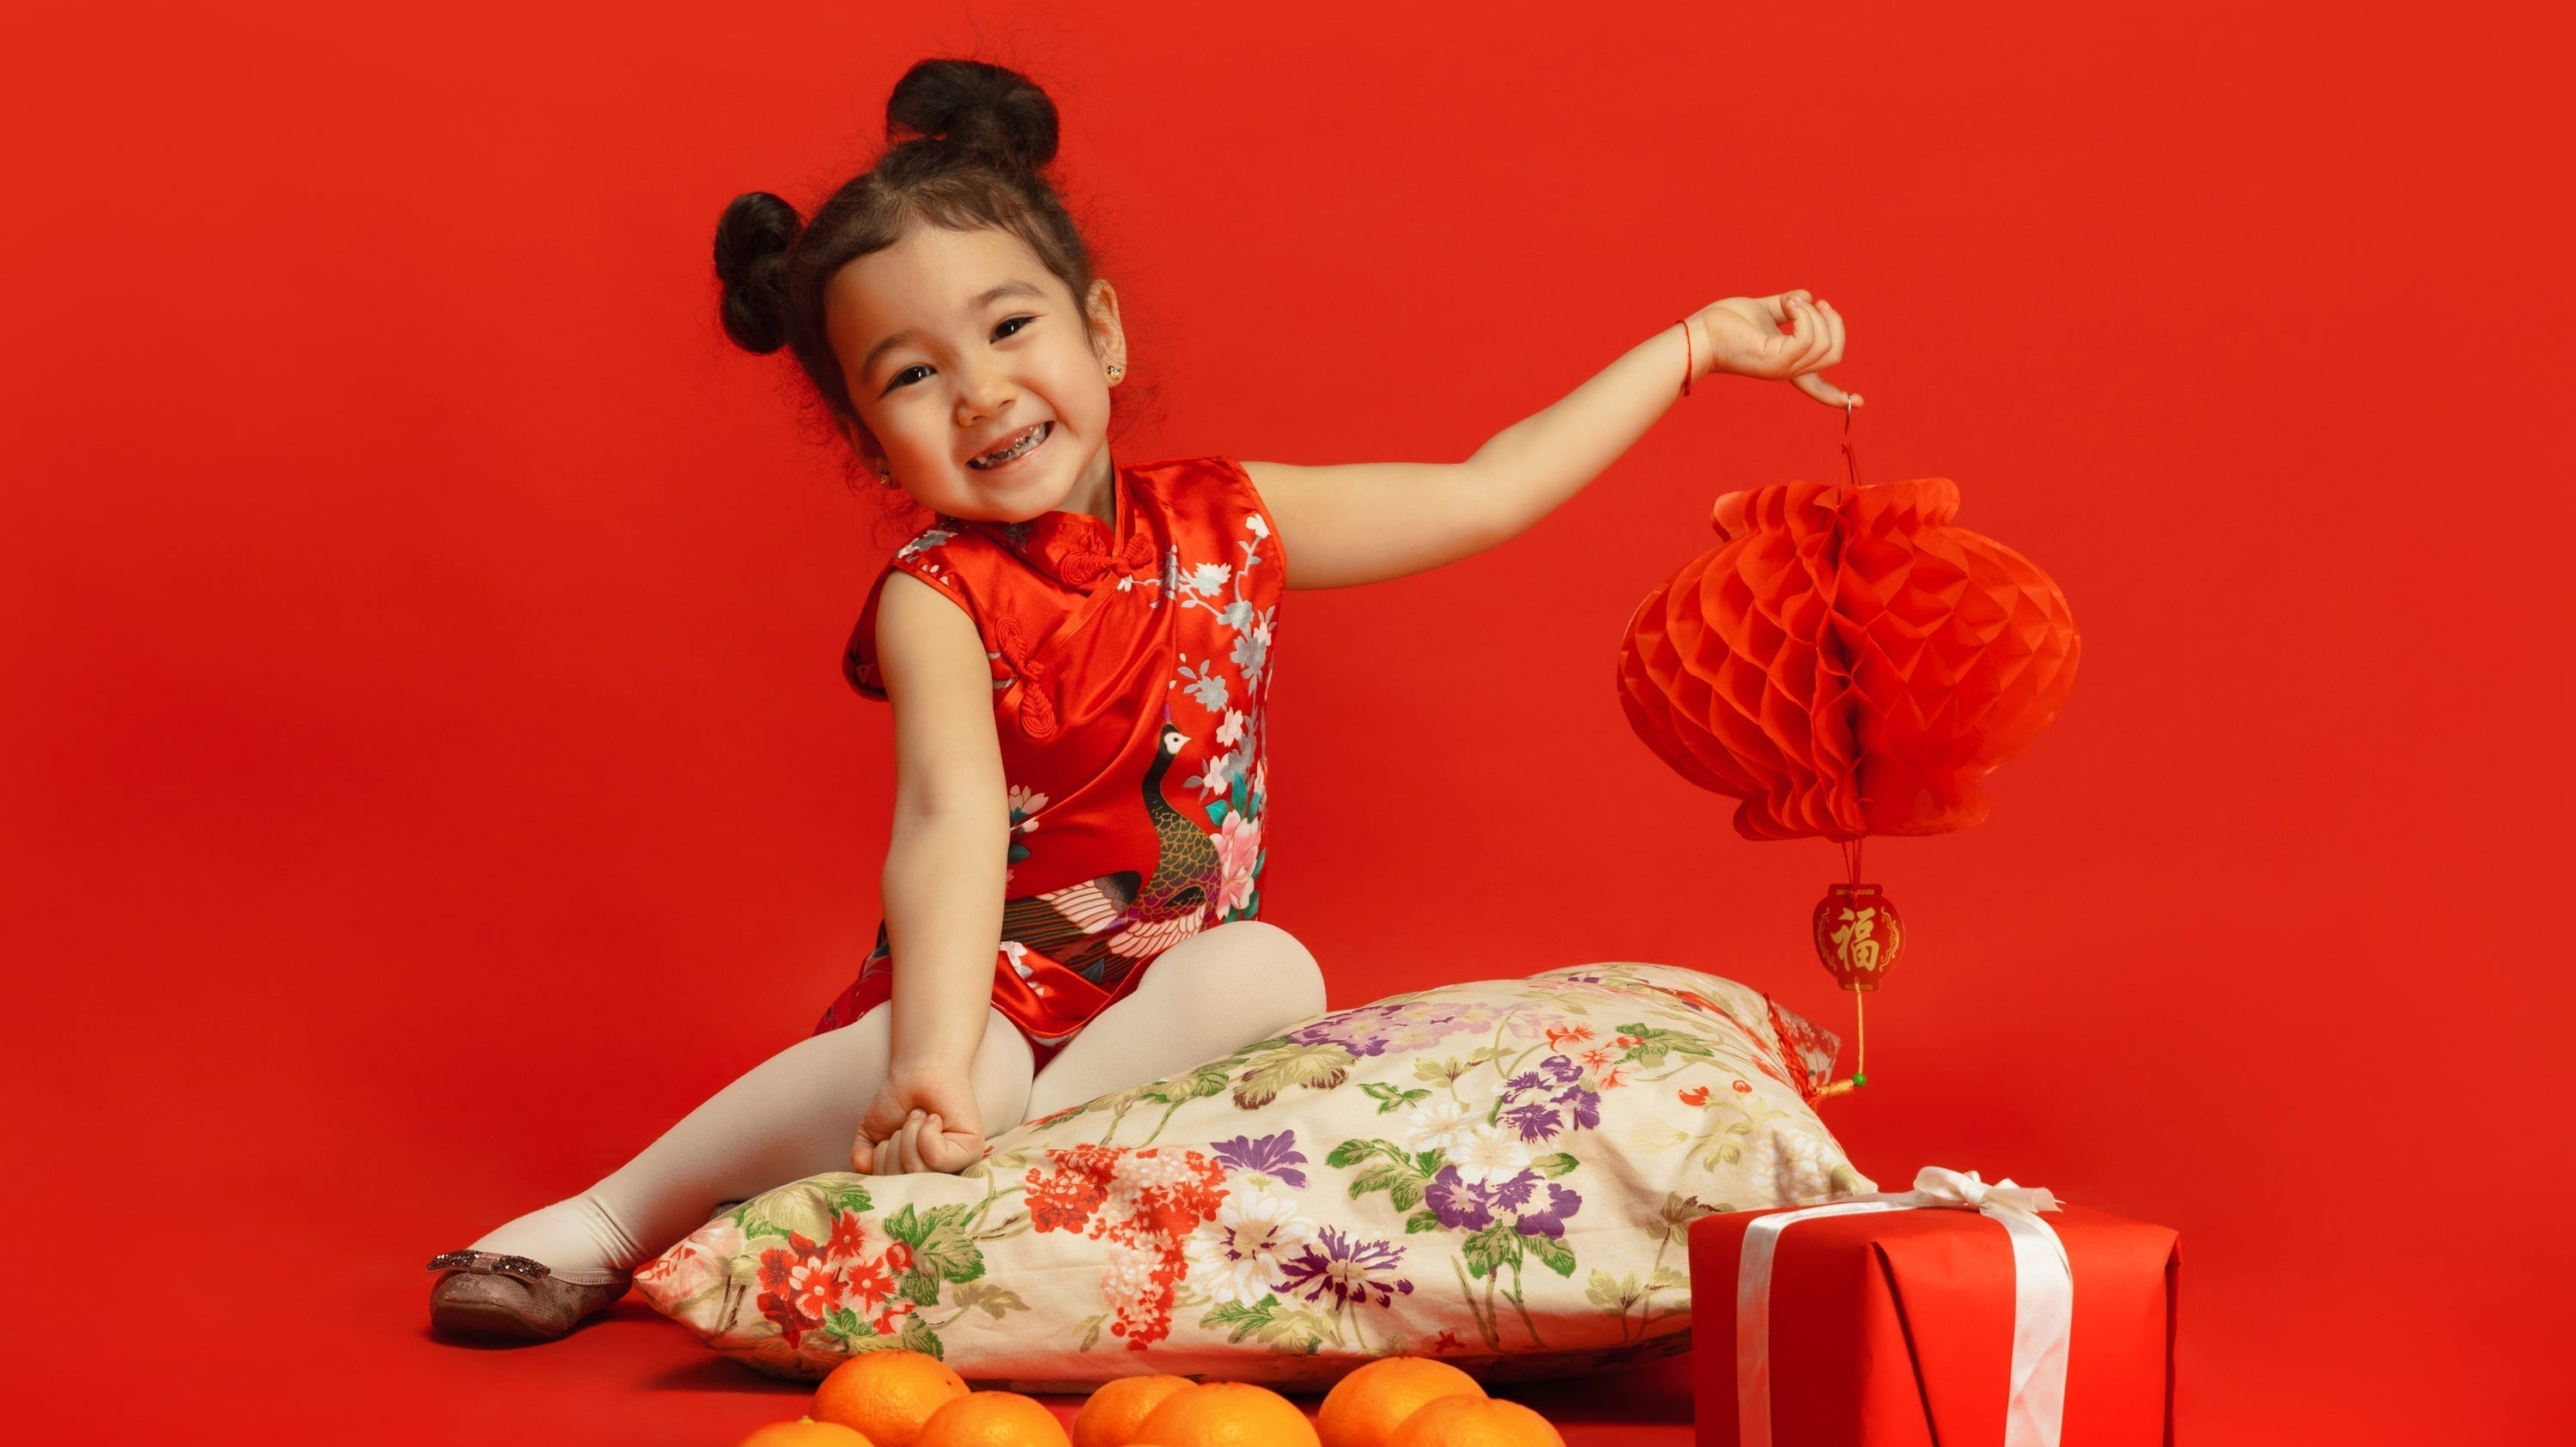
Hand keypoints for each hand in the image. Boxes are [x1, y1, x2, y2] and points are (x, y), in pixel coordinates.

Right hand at [852, 1066, 986, 1174]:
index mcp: (912, 1182)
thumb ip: (863, 1159)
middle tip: (905, 1125)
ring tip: (919, 1118)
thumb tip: (863, 1168)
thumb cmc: (897, 1104)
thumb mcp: (872, 1135)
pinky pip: (936, 1157)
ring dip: (908, 1135)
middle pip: (902, 1185)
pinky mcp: (971, 1151)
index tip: (888, 1140)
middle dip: (893, 1148)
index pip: (888, 1194)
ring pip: (918, 1171)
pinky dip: (925, 1132)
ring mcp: (956, 1168)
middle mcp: (936, 1180)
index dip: (879, 1165)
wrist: (918, 1072)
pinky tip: (933, 1119)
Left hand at [1692, 291, 1857, 406]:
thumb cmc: (1724, 322)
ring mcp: (1783, 369)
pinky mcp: (1775, 360)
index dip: (1839, 394)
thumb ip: (1787, 306)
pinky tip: (1789, 304)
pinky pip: (1808, 339)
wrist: (1700, 332)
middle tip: (1813, 303)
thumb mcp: (1764, 311)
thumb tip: (1808, 296)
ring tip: (1790, 302)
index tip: (1861, 402)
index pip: (1818, 387)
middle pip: (1834, 354)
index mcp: (1787, 364)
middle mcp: (1788, 371)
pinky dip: (1805, 314)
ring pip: (1825, 345)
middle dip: (1834, 322)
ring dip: (1814, 313)